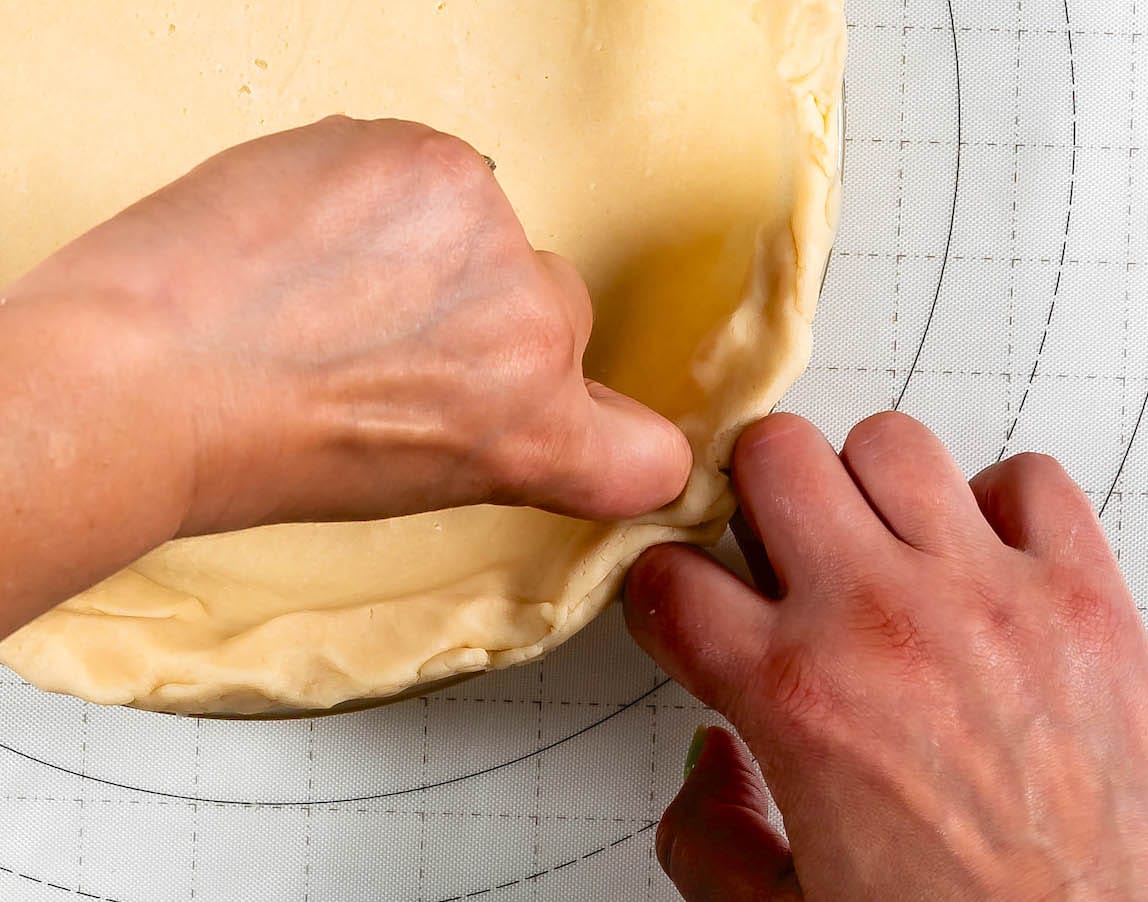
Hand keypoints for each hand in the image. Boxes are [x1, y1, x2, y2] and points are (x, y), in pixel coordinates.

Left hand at [9, 116, 690, 535]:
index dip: (617, 437)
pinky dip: (384, 195)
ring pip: (490, 229)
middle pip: (558, 304)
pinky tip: (318, 234)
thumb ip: (494, 437)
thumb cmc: (248, 452)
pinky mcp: (428, 160)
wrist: (139, 373)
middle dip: (487, 319)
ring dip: (431, 249)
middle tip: (387, 339)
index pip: (644, 451)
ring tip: (333, 284)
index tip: (595, 429)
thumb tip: (516, 397)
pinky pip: (431, 173)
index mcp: (528, 431)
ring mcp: (484, 233)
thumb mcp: (407, 480)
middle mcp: (530, 328)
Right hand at [625, 412, 1147, 899]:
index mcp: (798, 697)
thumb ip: (710, 837)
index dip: (662, 587)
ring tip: (882, 545)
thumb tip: (705, 768)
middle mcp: (884, 622)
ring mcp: (990, 597)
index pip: (669, 579)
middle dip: (757, 493)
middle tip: (779, 546)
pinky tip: (985, 559)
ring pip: (890, 443)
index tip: (687, 604)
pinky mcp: (1085, 598)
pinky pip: (1029, 479)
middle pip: (774, 455)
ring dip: (868, 487)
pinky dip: (1000, 503)